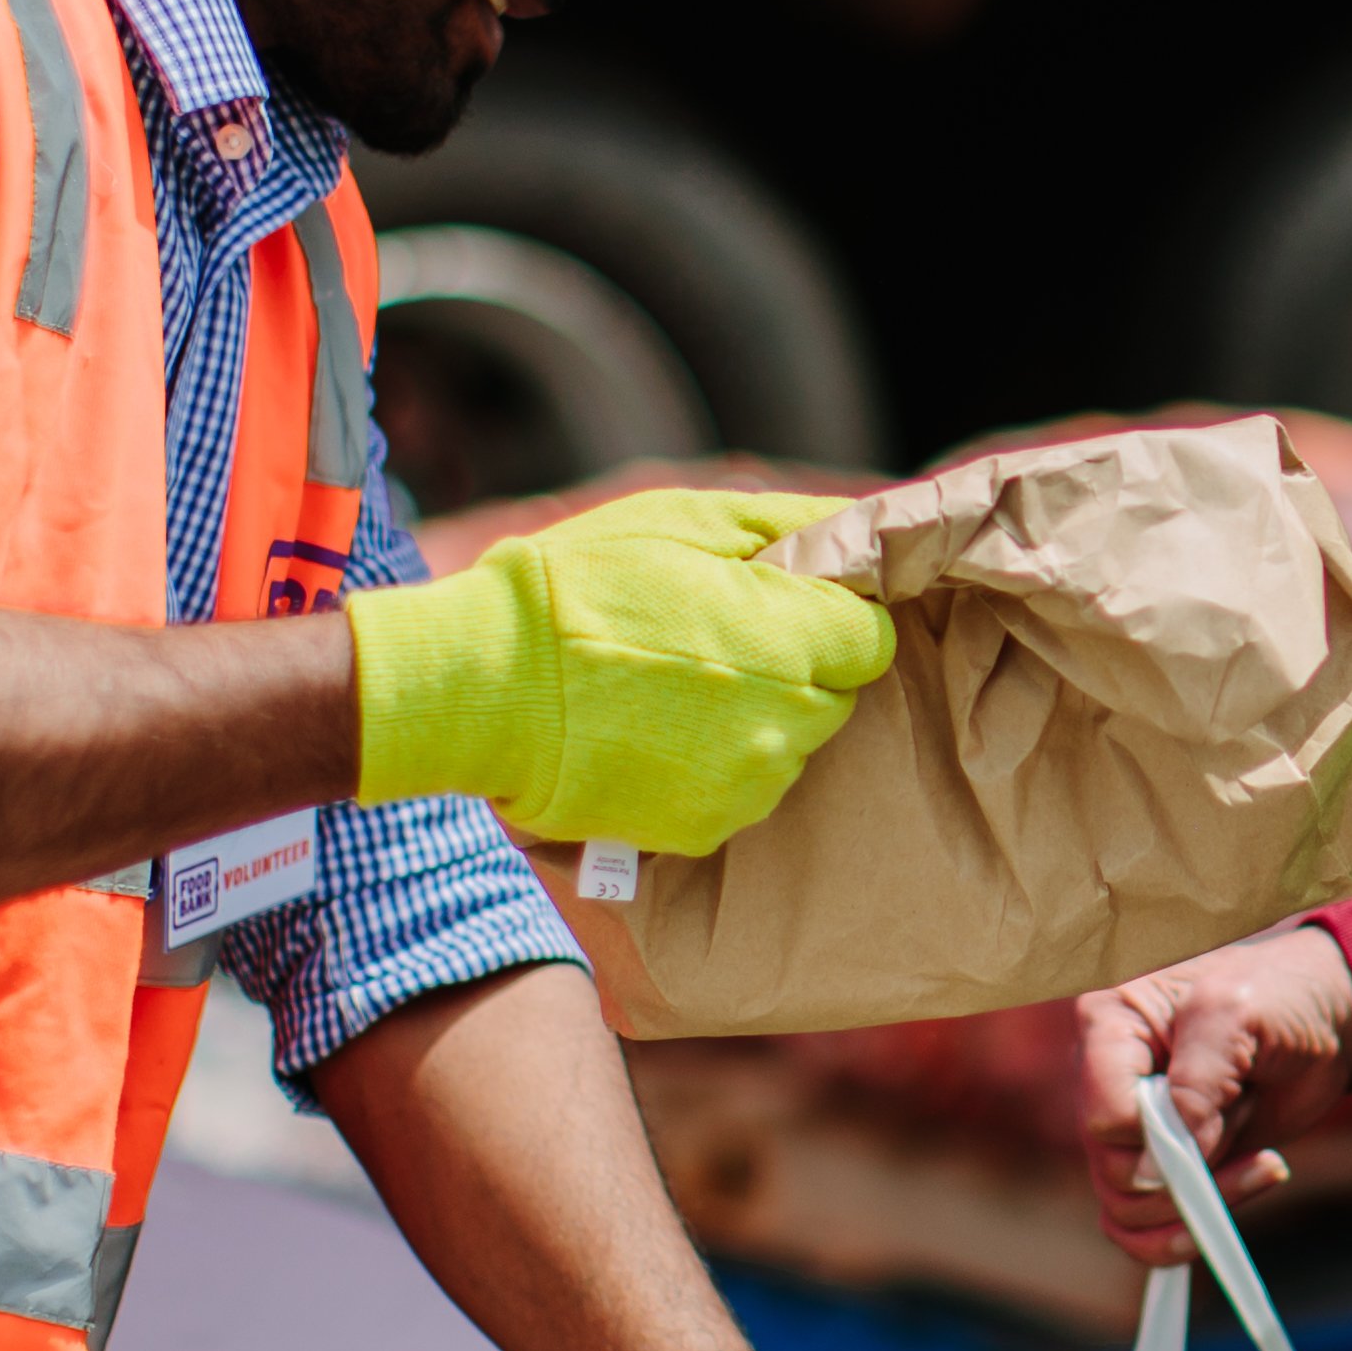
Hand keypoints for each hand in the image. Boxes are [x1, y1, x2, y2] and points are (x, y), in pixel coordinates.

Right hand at [348, 488, 893, 852]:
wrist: (481, 685)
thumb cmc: (581, 586)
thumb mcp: (686, 520)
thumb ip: (792, 524)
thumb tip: (863, 527)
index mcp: (795, 640)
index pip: (870, 639)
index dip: (826, 616)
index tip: (773, 606)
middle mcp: (787, 723)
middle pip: (833, 697)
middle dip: (792, 669)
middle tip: (709, 643)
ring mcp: (745, 785)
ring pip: (786, 749)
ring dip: (752, 722)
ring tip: (668, 690)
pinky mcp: (701, 830)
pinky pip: (736, 794)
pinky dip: (707, 769)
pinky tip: (648, 735)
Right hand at [1077, 923, 1351, 1268]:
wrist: (1324, 1016)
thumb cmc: (1279, 993)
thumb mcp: (1238, 1015)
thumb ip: (1198, 1082)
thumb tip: (1160, 1167)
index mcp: (1111, 1026)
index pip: (1105, 1113)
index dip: (1154, 1139)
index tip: (1211, 1129)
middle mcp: (1108, 1081)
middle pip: (1114, 1169)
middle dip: (1185, 1176)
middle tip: (1254, 1154)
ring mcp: (1135, 1130)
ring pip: (1126, 1208)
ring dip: (1199, 1206)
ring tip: (1263, 1168)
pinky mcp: (1163, 1165)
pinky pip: (1142, 1228)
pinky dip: (1190, 1230)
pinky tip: (1250, 1185)